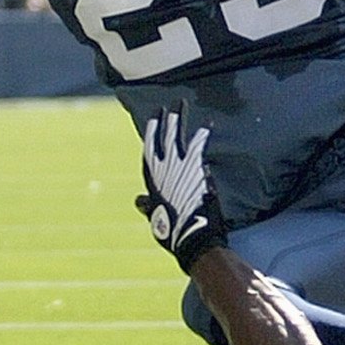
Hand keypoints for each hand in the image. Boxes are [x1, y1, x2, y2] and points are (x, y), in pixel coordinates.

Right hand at [137, 110, 225, 266]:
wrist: (193, 239)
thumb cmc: (175, 234)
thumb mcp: (155, 220)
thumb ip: (148, 207)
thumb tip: (138, 200)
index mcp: (153, 183)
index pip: (149, 154)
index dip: (151, 136)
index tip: (152, 122)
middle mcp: (163, 173)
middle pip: (161, 141)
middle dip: (163, 122)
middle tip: (166, 107)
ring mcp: (178, 169)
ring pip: (176, 138)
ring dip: (179, 120)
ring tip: (181, 105)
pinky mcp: (194, 170)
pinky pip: (198, 146)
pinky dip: (203, 135)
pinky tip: (207, 125)